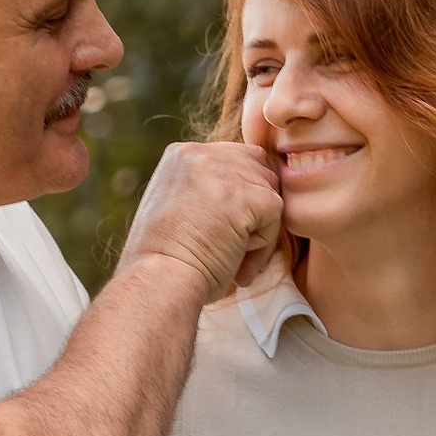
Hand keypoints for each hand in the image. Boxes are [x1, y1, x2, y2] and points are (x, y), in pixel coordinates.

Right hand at [118, 138, 285, 303]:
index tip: (220, 231)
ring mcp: (224, 172)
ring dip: (258, 227)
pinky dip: (263, 246)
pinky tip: (237, 265)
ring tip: (231, 255)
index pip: (235, 157)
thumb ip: (202, 188)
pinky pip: (276, 214)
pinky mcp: (246, 196)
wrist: (159, 282)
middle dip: (254, 207)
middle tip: (230, 245)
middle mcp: (202, 153)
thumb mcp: (175, 207)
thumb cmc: (165, 261)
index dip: (239, 195)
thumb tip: (239, 195)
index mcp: (182, 154)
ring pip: (269, 192)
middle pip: (258, 167)